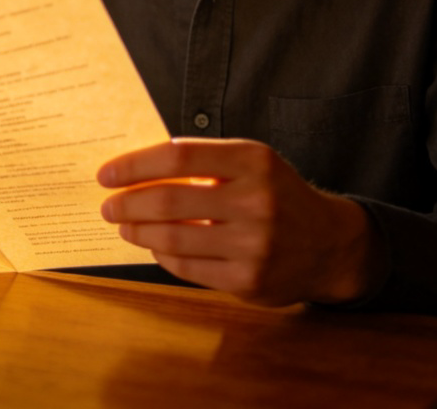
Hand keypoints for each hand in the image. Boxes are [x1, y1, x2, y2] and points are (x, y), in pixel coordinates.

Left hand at [98, 138, 383, 306]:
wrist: (329, 243)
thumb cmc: (275, 194)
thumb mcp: (250, 162)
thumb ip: (203, 161)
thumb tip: (137, 169)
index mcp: (252, 160)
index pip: (178, 156)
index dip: (135, 165)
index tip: (107, 174)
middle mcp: (255, 200)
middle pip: (170, 199)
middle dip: (128, 203)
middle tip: (108, 206)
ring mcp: (254, 243)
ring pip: (174, 237)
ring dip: (138, 231)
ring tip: (123, 226)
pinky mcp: (249, 280)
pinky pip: (188, 267)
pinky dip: (163, 255)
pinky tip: (153, 246)